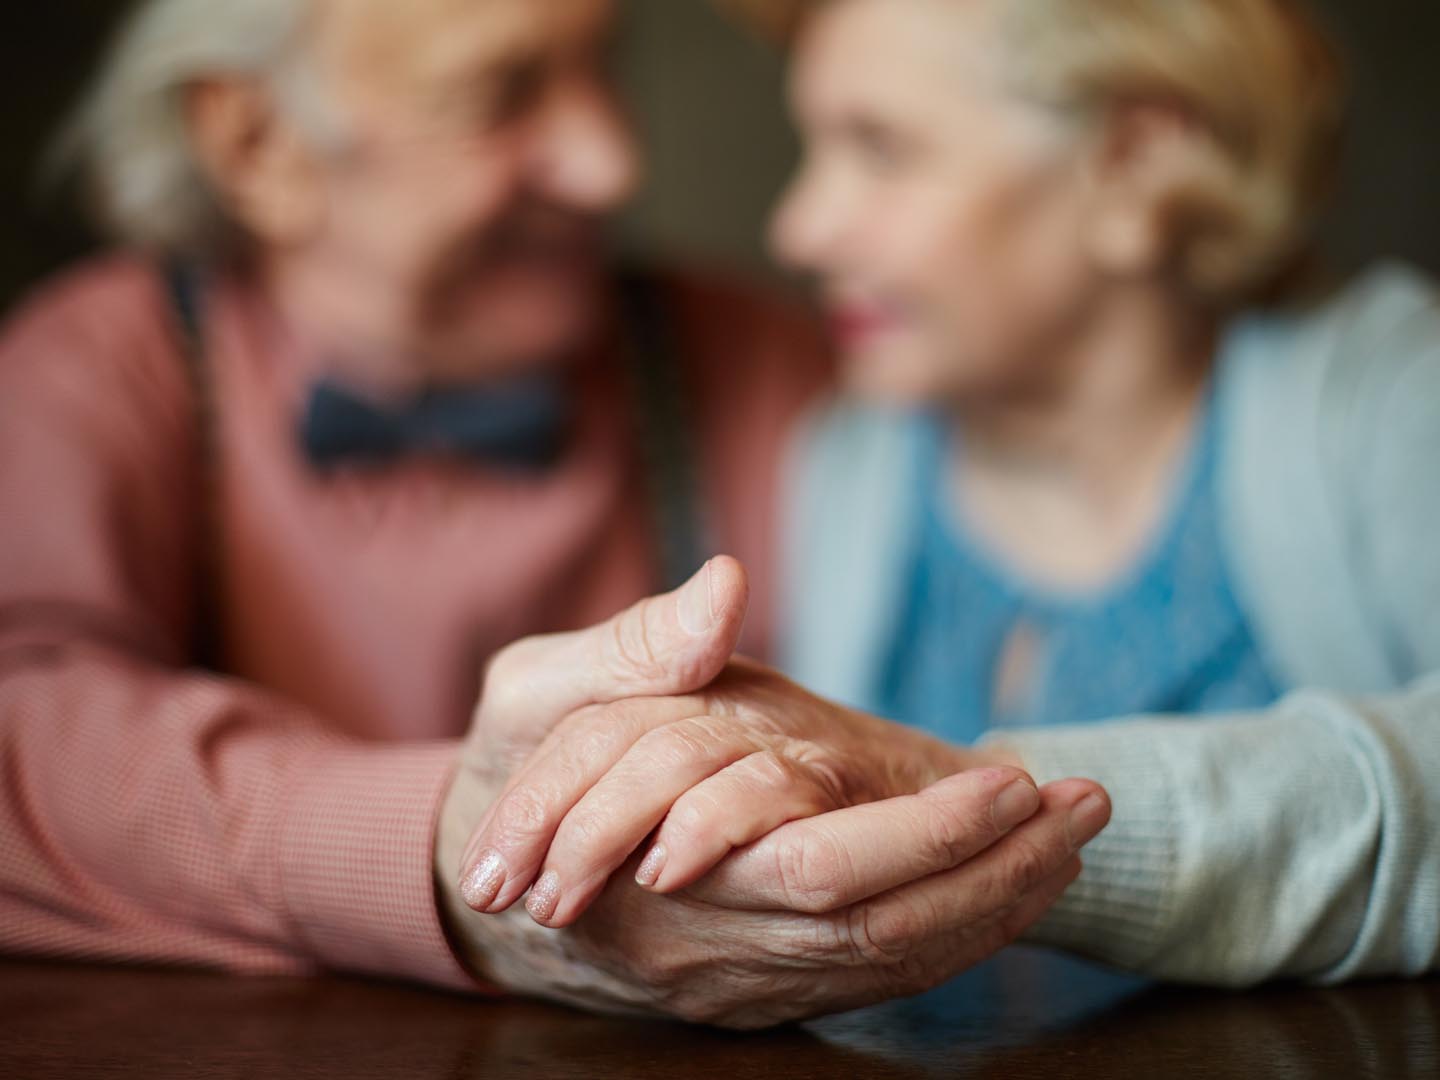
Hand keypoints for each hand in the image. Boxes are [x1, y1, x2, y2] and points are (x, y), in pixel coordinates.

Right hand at [436, 558, 1110, 1026]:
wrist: (481, 881)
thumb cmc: (505, 774)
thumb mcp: (533, 690)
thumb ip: (630, 646)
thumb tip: (723, 587)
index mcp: (655, 868)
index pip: (821, 872)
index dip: (929, 835)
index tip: (1011, 776)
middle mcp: (706, 947)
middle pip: (883, 932)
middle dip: (1001, 872)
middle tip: (1084, 799)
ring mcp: (736, 981)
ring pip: (893, 965)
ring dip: (1001, 904)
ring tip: (1075, 830)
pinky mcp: (758, 988)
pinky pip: (878, 976)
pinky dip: (963, 930)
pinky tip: (1019, 879)